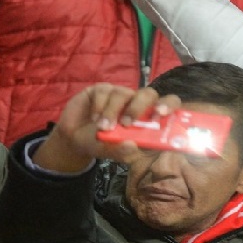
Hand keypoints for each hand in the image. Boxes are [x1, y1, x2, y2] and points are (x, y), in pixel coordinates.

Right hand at [32, 83, 181, 172]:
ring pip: (123, 94)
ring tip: (102, 128)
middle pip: (148, 94)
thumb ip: (121, 151)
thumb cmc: (102, 144)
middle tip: (126, 124)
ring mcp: (120, 94)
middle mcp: (137, 102)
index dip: (168, 105)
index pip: (168, 104)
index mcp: (148, 116)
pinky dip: (98, 106)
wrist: (74, 140)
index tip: (161, 113)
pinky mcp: (102, 90)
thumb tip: (131, 146)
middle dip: (138, 107)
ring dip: (112, 112)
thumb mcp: (111, 152)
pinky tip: (93, 118)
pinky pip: (104, 92)